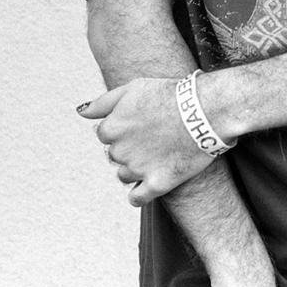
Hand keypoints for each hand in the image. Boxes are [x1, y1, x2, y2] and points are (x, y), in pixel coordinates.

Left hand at [78, 78, 215, 204]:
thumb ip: (103, 102)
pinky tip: (149, 184)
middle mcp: (120, 150)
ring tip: (159, 152)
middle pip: (115, 155)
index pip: (105, 134)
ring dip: (136, 167)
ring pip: (125, 175)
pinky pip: (137, 198)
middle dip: (130, 147)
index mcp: (111, 127)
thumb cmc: (170, 94)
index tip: (141, 122)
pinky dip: (138, 194)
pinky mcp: (157, 183)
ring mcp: (138, 169)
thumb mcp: (133, 88)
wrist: (206, 108)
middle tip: (153, 135)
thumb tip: (81, 112)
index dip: (123, 127)